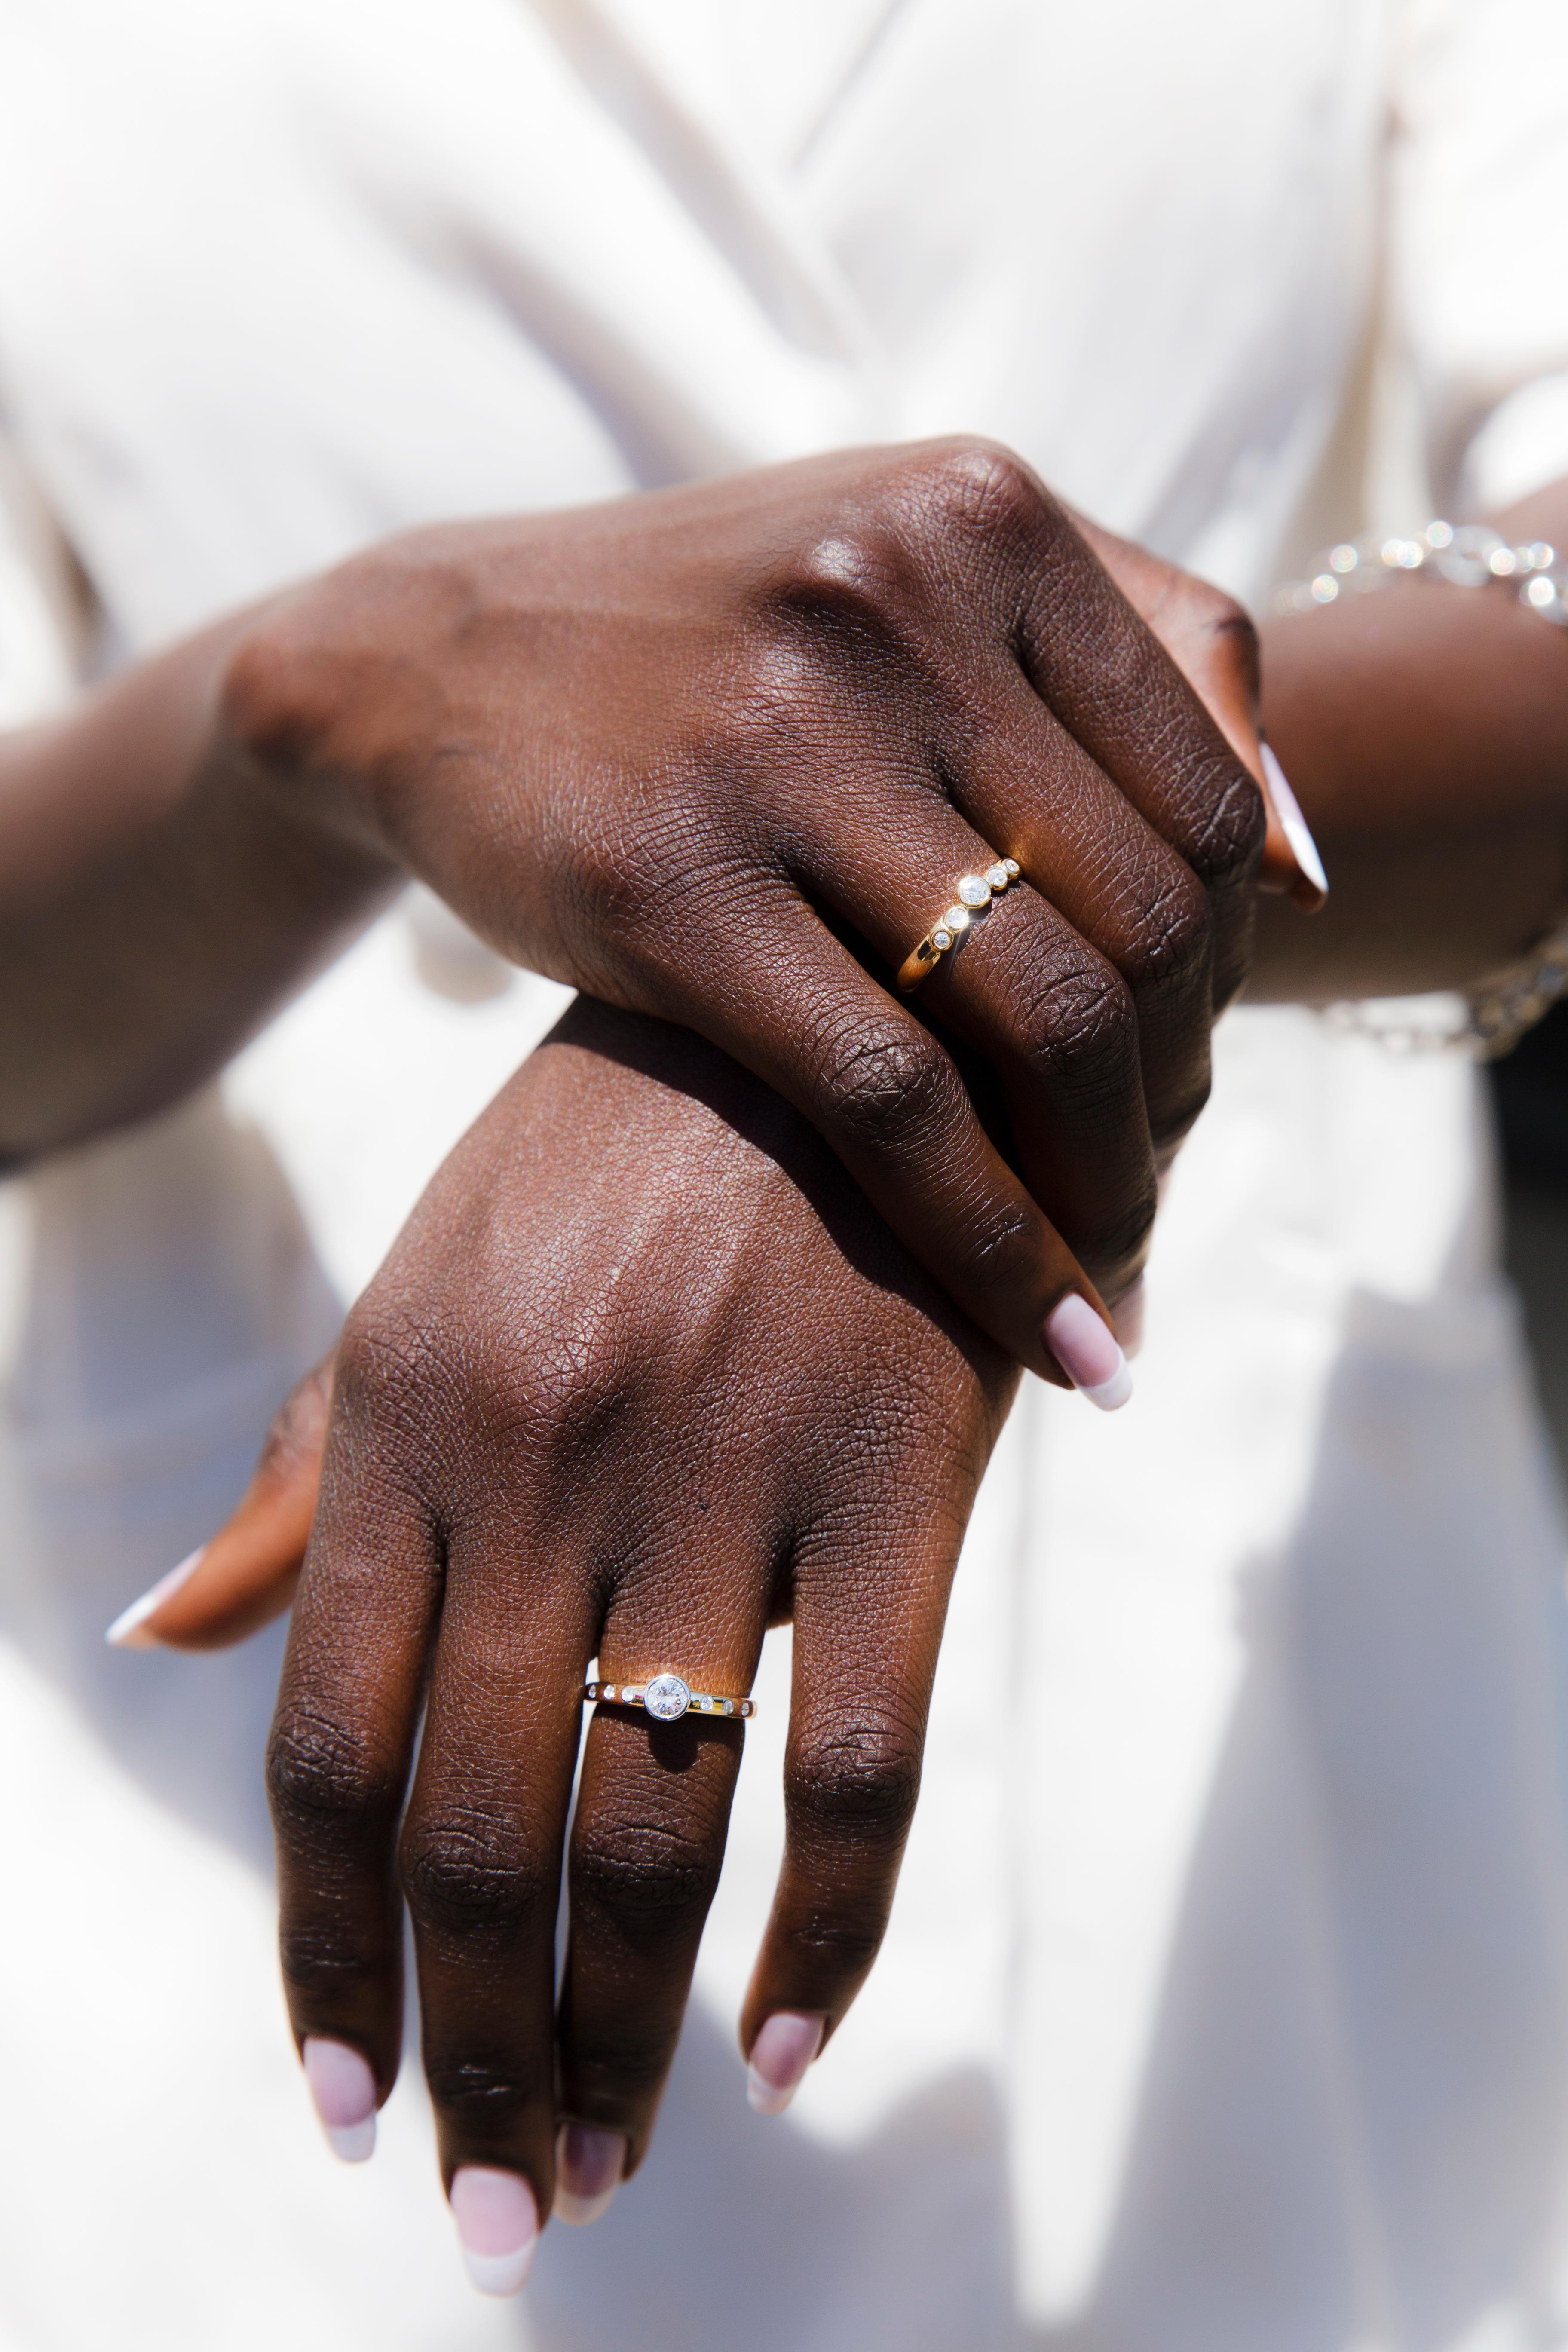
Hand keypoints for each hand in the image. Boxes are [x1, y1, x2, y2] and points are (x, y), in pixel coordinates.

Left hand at [126, 1000, 1018, 2280]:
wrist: (838, 996)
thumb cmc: (609, 1168)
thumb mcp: (425, 1291)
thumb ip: (310, 1481)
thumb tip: (164, 1636)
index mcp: (406, 1415)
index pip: (332, 1754)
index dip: (327, 1958)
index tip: (344, 2106)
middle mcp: (542, 1460)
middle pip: (481, 1832)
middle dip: (470, 2054)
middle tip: (492, 2209)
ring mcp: (723, 1470)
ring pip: (650, 1831)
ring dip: (615, 2039)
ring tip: (600, 2168)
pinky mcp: (896, 1473)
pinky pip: (859, 1766)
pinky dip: (826, 1939)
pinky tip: (787, 2048)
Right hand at [226, 438, 1266, 1376]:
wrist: (436, 659)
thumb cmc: (718, 644)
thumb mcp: (919, 587)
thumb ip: (1143, 666)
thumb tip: (1311, 872)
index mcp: (982, 519)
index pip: (1209, 796)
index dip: (1234, 972)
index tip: (1194, 1076)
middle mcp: (889, 606)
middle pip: (1143, 915)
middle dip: (1178, 1096)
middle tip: (1149, 1193)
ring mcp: (770, 743)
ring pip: (1035, 1016)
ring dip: (1108, 1185)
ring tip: (1115, 1275)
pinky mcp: (665, 884)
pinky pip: (887, 1099)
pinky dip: (987, 1238)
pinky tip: (1043, 1331)